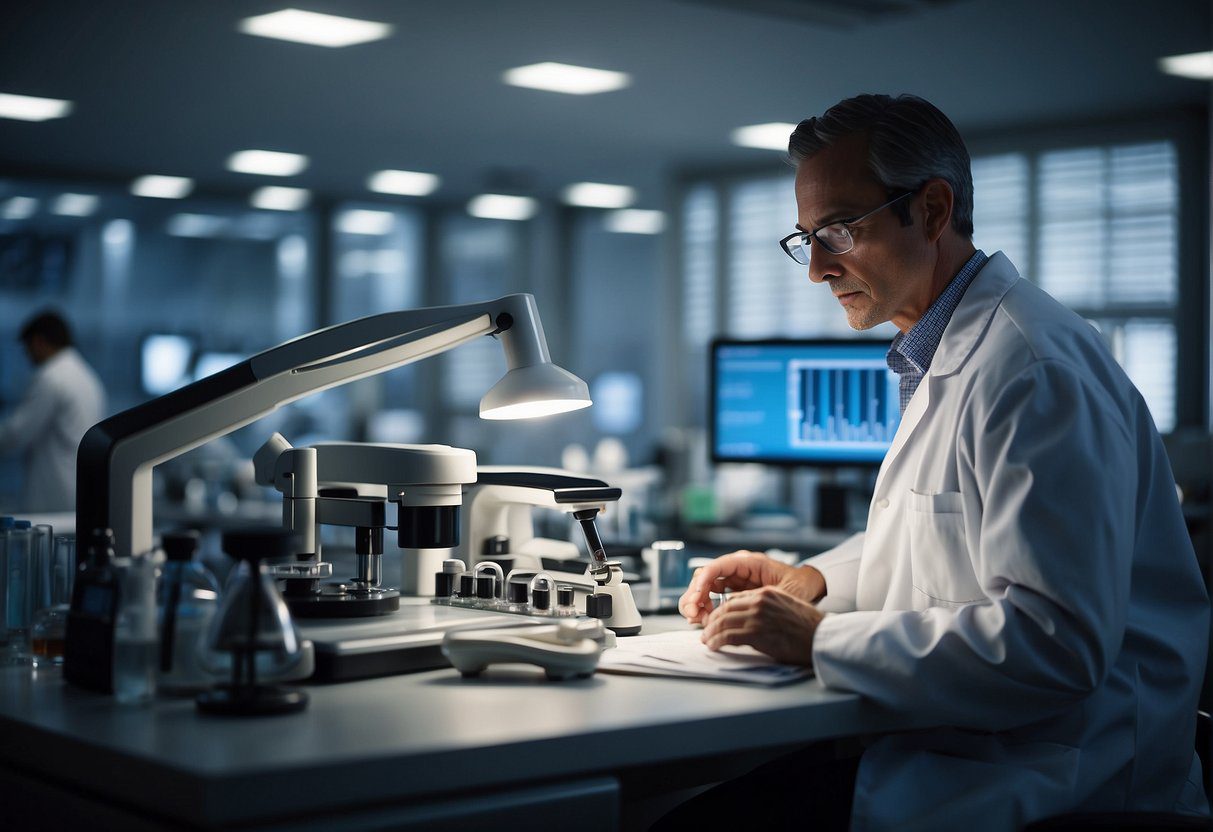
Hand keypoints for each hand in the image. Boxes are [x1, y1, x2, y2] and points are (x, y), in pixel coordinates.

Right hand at [678, 550, 825, 625]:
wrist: (809, 587)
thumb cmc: (799, 586)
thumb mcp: (783, 592)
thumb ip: (761, 596)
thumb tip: (737, 605)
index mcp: (748, 562)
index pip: (717, 567)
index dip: (703, 582)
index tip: (697, 599)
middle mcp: (736, 568)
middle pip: (704, 577)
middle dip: (694, 595)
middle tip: (693, 614)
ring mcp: (732, 580)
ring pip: (703, 588)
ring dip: (696, 603)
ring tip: (698, 620)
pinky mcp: (731, 592)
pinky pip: (711, 598)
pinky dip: (704, 609)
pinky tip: (705, 620)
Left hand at [700, 586, 823, 665]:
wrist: (821, 637)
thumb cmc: (808, 626)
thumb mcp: (786, 605)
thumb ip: (767, 606)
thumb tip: (751, 616)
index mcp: (766, 592)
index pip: (734, 599)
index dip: (721, 610)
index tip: (716, 619)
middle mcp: (759, 602)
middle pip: (725, 609)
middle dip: (712, 621)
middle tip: (706, 631)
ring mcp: (757, 617)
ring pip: (723, 622)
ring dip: (711, 632)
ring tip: (707, 640)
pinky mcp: (756, 633)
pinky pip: (728, 636)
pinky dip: (717, 641)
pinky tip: (714, 646)